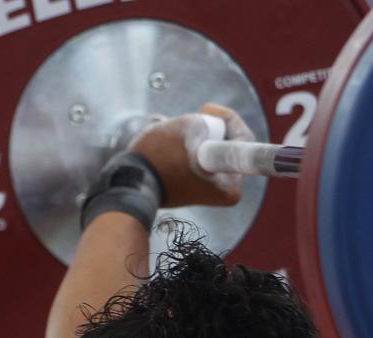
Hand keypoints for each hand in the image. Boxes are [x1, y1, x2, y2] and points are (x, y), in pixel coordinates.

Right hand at [130, 103, 254, 207]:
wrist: (130, 184)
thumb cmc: (158, 158)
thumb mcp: (187, 126)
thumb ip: (209, 121)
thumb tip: (209, 128)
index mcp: (230, 185)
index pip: (243, 141)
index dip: (228, 118)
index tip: (206, 110)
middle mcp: (225, 192)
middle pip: (229, 145)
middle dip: (212, 127)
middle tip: (195, 116)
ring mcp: (211, 192)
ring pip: (214, 151)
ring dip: (200, 136)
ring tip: (181, 130)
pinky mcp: (196, 188)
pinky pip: (202, 159)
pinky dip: (192, 148)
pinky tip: (176, 141)